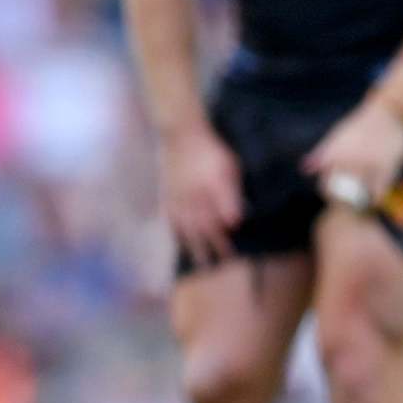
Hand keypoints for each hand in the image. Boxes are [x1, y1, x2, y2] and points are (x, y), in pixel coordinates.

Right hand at [159, 123, 244, 267]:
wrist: (181, 135)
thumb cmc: (210, 151)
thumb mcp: (227, 171)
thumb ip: (229, 198)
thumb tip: (233, 224)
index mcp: (205, 200)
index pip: (216, 228)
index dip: (222, 244)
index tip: (230, 259)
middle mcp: (189, 205)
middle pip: (199, 232)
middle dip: (205, 250)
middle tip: (210, 268)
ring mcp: (177, 200)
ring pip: (184, 227)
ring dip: (190, 244)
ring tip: (194, 259)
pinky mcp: (168, 193)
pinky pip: (171, 217)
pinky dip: (175, 229)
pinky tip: (179, 235)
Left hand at [303, 97, 402, 214]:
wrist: (389, 112)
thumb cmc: (360, 125)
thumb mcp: (337, 137)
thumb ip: (322, 154)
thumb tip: (306, 170)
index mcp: (334, 154)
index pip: (326, 185)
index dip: (329, 194)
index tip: (334, 197)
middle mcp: (349, 161)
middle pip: (343, 193)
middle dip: (345, 202)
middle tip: (349, 206)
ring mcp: (368, 165)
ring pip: (361, 194)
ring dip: (361, 202)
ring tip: (362, 205)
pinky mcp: (387, 167)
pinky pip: (379, 191)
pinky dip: (375, 198)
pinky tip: (375, 200)